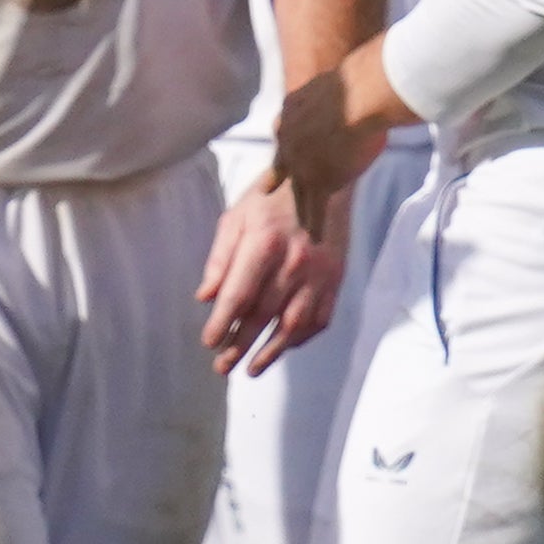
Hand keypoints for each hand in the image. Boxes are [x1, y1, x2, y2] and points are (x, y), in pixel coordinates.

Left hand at [198, 173, 348, 376]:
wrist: (325, 174)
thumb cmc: (272, 194)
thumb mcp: (236, 217)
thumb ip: (220, 258)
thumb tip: (206, 298)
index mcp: (264, 244)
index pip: (239, 296)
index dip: (222, 324)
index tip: (210, 343)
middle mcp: (293, 262)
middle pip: (263, 315)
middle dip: (240, 345)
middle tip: (222, 367)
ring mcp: (319, 271)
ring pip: (295, 323)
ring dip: (273, 351)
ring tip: (253, 369)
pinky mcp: (337, 275)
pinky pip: (322, 316)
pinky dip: (304, 336)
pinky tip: (286, 346)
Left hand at [269, 41, 405, 239]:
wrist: (361, 97)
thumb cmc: (360, 78)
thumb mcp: (338, 77)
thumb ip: (339, 85)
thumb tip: (362, 70)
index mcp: (291, 112)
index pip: (284, 131)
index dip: (287, 143)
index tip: (282, 153)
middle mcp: (290, 140)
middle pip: (283, 165)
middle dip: (276, 179)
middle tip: (266, 190)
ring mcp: (302, 164)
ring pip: (296, 191)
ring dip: (297, 207)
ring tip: (296, 223)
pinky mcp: (319, 182)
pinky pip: (314, 209)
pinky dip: (314, 224)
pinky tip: (314, 238)